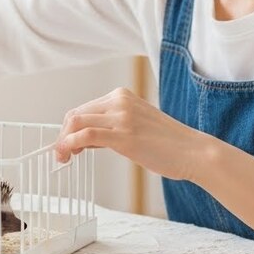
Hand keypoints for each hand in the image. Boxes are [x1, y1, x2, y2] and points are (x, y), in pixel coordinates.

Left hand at [54, 87, 217, 182]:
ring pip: (77, 122)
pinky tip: (67, 154)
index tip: (65, 145)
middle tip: (61, 154)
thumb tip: (84, 139)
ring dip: (63, 141)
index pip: (83, 109)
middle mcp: (119, 101)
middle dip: (63, 135)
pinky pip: (87, 135)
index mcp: (122, 95)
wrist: (193, 152)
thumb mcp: (136, 124)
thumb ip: (112, 126)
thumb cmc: (168, 144)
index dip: (69, 128)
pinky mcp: (124, 135)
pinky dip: (70, 143)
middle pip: (76, 114)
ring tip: (63, 157)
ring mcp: (122, 117)